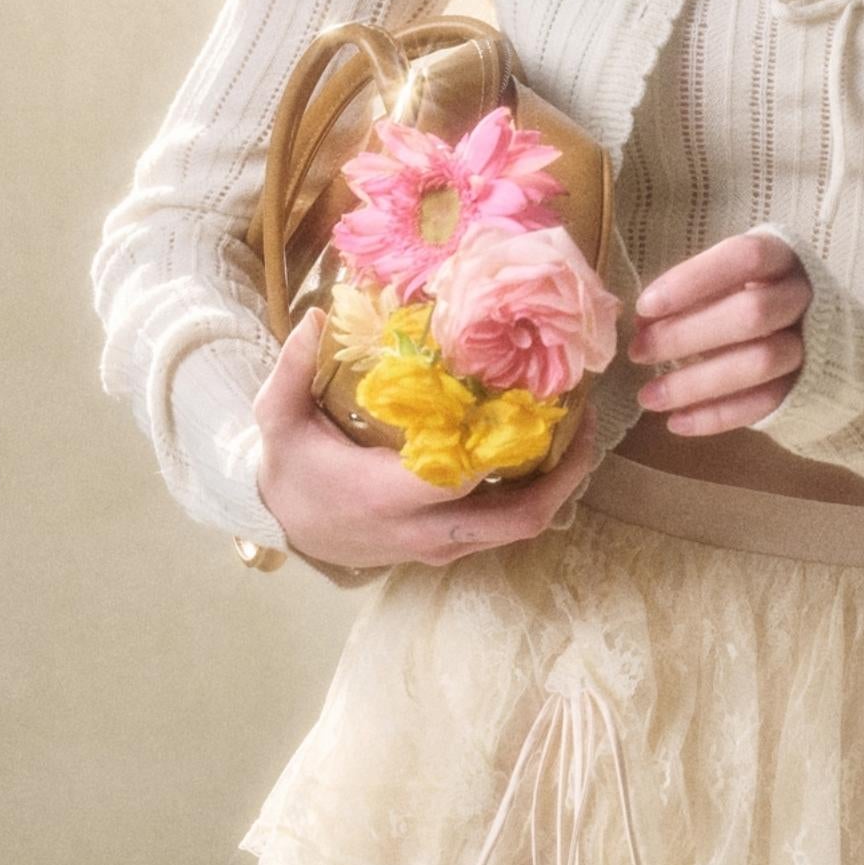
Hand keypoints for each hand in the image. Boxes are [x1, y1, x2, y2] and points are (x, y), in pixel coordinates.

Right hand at [251, 307, 604, 568]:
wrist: (283, 527)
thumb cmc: (289, 469)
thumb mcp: (278, 418)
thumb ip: (292, 368)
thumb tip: (316, 315)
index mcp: (385, 496)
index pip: (460, 480)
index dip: (505, 449)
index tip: (539, 404)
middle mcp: (423, 530)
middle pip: (516, 520)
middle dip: (564, 477)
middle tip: (586, 421)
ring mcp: (441, 546)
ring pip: (519, 529)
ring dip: (558, 486)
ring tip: (579, 430)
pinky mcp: (448, 549)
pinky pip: (505, 529)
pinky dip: (535, 494)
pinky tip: (546, 451)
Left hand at [627, 229, 810, 434]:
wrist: (806, 328)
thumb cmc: (748, 292)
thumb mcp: (726, 279)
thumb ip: (691, 293)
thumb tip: (643, 321)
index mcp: (782, 257)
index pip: (745, 258)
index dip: (694, 281)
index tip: (645, 306)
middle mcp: (803, 297)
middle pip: (752, 314)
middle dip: (687, 335)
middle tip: (638, 351)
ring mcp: (809, 344)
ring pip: (760, 363)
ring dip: (697, 383)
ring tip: (649, 396)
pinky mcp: (804, 386)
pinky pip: (764, 404)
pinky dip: (717, 416)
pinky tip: (677, 421)